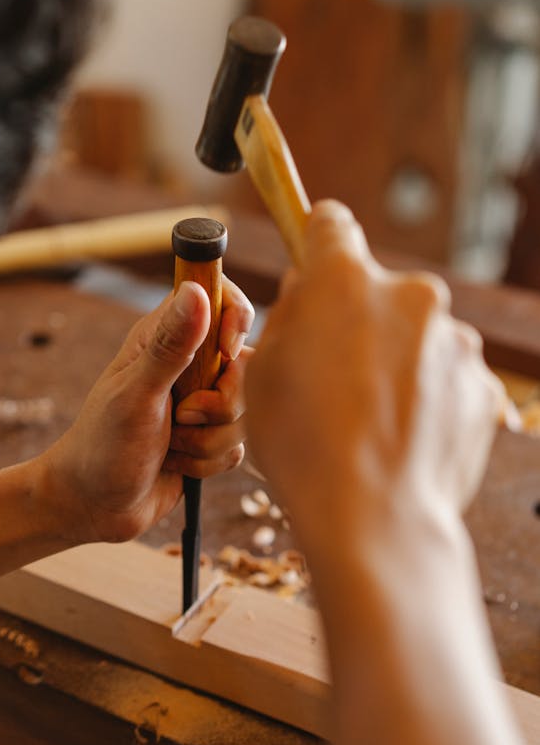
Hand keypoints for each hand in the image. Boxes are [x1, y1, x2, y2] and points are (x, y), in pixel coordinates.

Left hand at [35, 276, 253, 543]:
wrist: (94, 506)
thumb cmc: (103, 445)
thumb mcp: (137, 394)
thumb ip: (170, 345)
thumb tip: (197, 290)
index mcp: (165, 336)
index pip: (221, 298)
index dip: (234, 322)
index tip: (225, 354)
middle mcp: (188, 363)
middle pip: (247, 364)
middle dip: (222, 403)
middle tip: (181, 416)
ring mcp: (202, 401)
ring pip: (245, 411)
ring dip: (209, 439)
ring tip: (171, 445)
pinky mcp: (211, 436)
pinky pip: (240, 444)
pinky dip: (210, 461)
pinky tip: (177, 463)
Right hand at [245, 201, 503, 575]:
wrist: (374, 519)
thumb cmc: (303, 448)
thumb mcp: (260, 375)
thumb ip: (288, 318)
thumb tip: (309, 295)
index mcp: (345, 280)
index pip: (330, 225)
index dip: (317, 241)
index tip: (314, 259)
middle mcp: (410, 295)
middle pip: (379, 291)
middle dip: (357, 321)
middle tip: (331, 377)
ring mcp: (455, 341)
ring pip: (416, 337)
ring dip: (395, 363)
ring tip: (366, 423)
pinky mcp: (482, 386)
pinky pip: (447, 379)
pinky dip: (426, 400)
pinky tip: (399, 440)